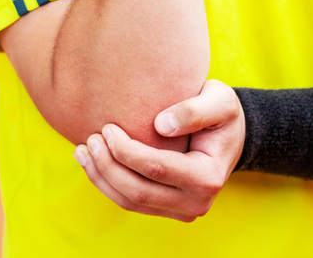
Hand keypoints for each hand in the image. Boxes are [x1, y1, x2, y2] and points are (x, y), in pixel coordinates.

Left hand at [73, 80, 244, 221]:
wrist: (230, 134)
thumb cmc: (223, 114)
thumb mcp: (220, 101)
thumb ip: (195, 110)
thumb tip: (161, 125)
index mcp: (208, 177)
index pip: (156, 168)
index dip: (125, 150)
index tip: (107, 128)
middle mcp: (196, 202)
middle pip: (138, 191)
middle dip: (107, 166)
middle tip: (89, 140)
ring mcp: (182, 210)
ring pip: (131, 202)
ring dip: (101, 178)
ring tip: (82, 151)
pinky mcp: (168, 209)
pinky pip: (132, 202)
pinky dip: (108, 184)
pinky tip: (93, 163)